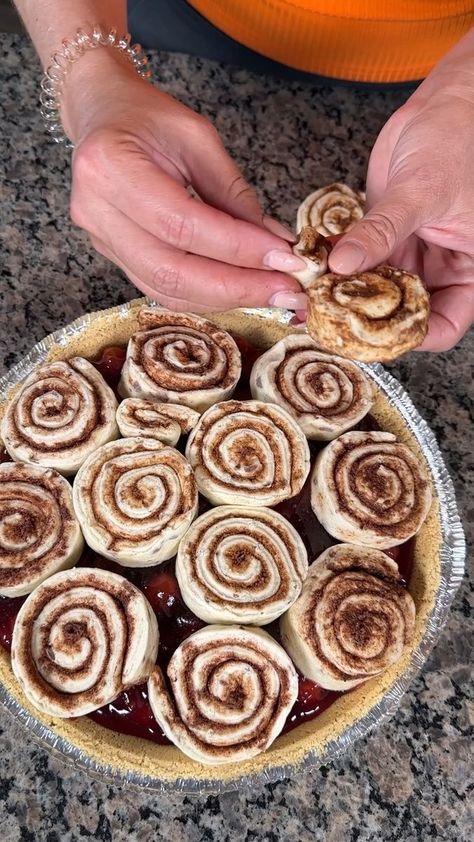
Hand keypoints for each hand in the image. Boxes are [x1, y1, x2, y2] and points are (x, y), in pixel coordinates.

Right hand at [62, 51, 303, 310]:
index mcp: (111, 166)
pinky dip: (205, 295)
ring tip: (272, 292)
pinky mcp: (113, 257)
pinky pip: (161, 289)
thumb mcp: (197, 137)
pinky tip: (240, 290)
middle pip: (172, 272)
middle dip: (237, 286)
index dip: (239, 247)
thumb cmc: (147, 117)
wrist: (101, 115)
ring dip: (225, 298)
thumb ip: (233, 192)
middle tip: (287, 288)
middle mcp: (97, 211)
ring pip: (167, 289)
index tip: (285, 255)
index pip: (183, 224)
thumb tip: (276, 241)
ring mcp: (100, 240)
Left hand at [329, 30, 473, 351]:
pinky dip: (338, 269)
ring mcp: (410, 256)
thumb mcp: (422, 191)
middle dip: (367, 319)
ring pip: (376, 292)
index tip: (368, 332)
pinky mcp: (384, 238)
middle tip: (328, 319)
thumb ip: (382, 231)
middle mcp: (439, 270)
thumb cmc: (458, 139)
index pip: (442, 326)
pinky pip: (359, 263)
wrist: (445, 103)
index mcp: (469, 271)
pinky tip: (313, 271)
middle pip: (403, 315)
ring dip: (346, 296)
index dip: (408, 337)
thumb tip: (344, 265)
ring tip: (312, 299)